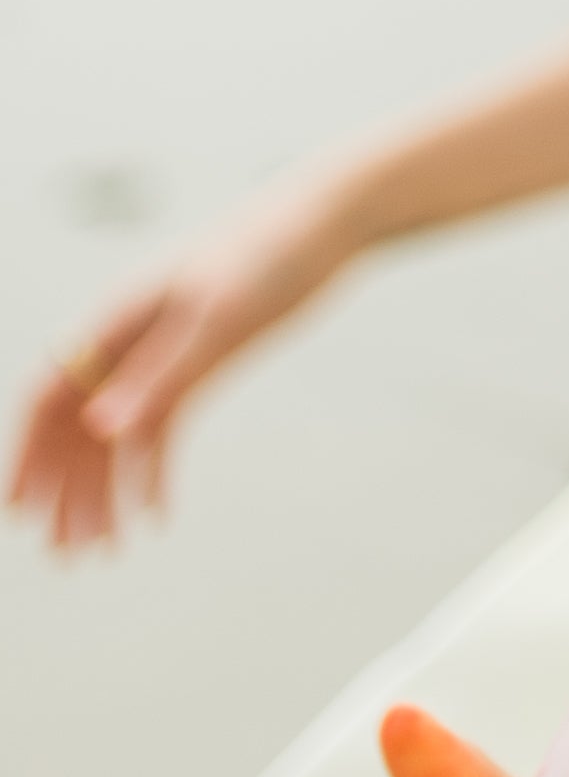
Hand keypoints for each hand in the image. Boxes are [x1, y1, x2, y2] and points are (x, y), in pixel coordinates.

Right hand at [11, 175, 356, 549]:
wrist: (329, 220)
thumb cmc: (267, 251)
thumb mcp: (216, 316)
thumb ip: (159, 374)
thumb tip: (101, 429)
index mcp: (116, 320)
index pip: (50, 395)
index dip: (28, 453)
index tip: (17, 511)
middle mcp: (129, 340)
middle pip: (78, 425)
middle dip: (66, 490)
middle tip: (65, 556)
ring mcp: (163, 353)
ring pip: (118, 433)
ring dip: (106, 491)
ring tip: (104, 550)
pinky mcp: (200, 362)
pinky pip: (161, 426)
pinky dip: (153, 470)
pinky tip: (155, 514)